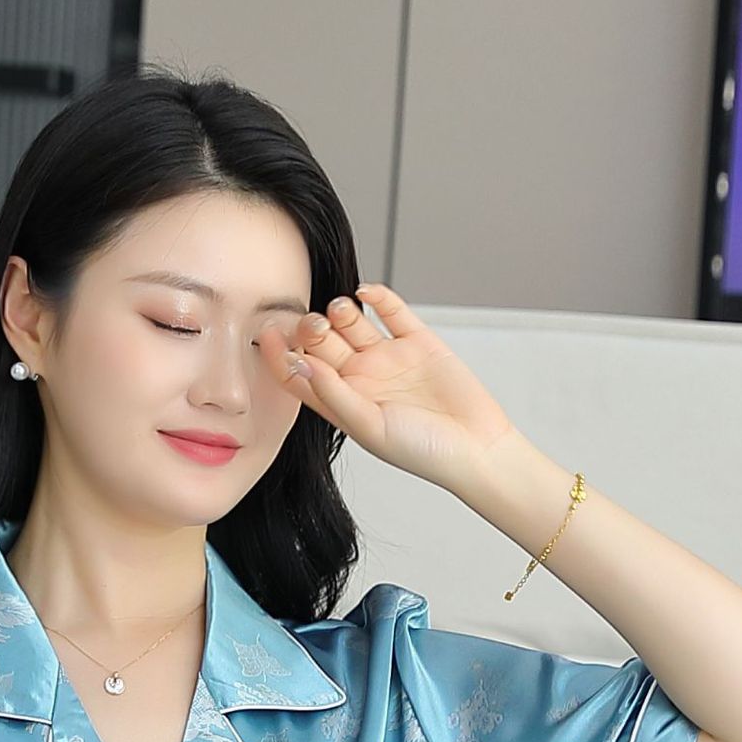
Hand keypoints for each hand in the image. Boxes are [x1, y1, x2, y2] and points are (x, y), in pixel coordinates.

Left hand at [262, 283, 520, 497]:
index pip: (300, 375)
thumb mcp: (369, 427)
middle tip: (312, 323)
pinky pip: (391, 311)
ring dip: (340, 311)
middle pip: (322, 344)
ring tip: (339, 310)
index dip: (281, 355)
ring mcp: (388, 357)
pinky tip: (366, 291)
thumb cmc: (421, 450)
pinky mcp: (418, 341)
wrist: (475, 447)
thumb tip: (300, 363)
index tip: (267, 335)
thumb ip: (334, 395)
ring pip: (352, 323)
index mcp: (341, 403)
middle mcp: (360, 378)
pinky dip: (377, 297)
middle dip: (311, 329)